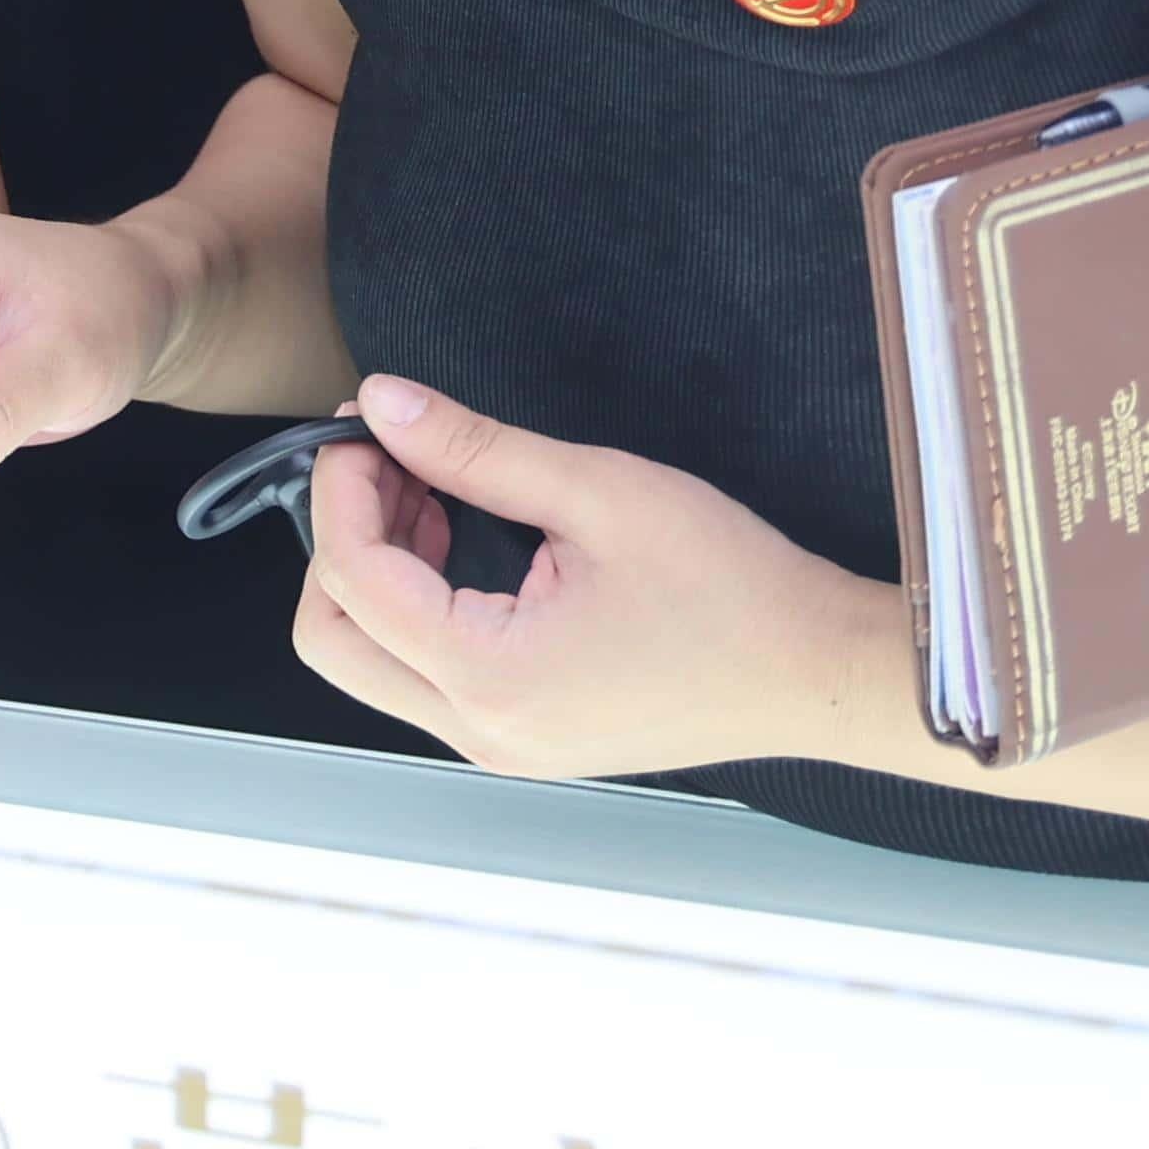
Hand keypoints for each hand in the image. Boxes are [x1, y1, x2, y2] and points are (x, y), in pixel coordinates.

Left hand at [284, 376, 896, 782]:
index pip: (353, 580)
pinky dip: (417, 603)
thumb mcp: (598, 492)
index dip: (340, 491)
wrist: (816, 670)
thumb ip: (474, 448)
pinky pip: (425, 673)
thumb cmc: (734, 590)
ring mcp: (499, 743)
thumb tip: (384, 404)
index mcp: (491, 678)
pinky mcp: (522, 735)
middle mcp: (480, 730)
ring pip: (372, 661)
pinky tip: (459, 536)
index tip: (361, 428)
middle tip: (386, 463)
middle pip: (332, 640)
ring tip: (431, 488)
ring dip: (376, 569)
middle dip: (339, 538)